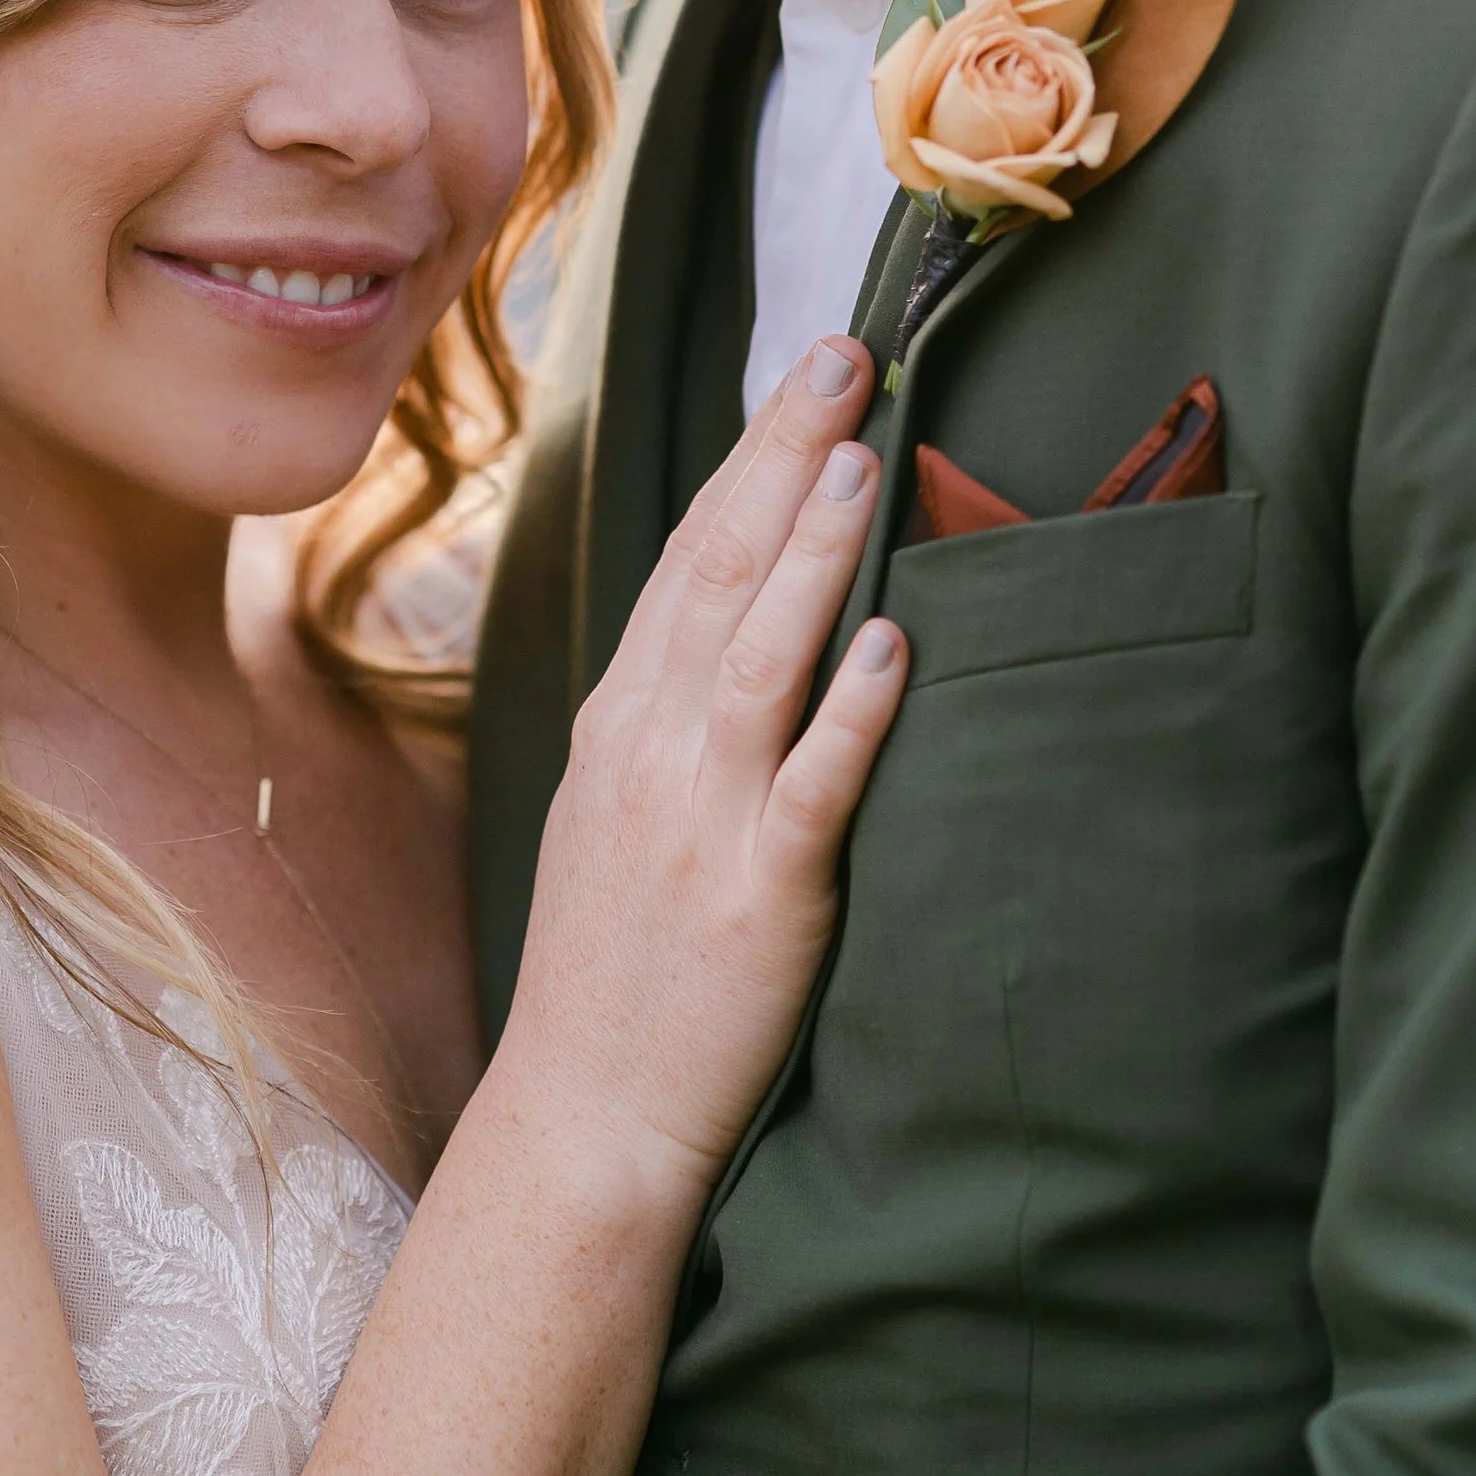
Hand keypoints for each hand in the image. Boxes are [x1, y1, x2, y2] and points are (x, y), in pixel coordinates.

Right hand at [493, 338, 906, 1210]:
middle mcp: (651, 749)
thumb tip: (743, 622)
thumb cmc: (613, 969)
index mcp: (621, 722)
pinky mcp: (757, 894)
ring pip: (758, 655)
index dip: (753, 459)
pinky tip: (892, 644)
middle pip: (719, 571)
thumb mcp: (615, 815)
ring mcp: (699, 817)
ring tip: (866, 461)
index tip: (807, 377)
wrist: (584, 1117)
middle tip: (846, 358)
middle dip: (785, 457)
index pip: (688, 557)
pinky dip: (850, 710)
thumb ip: (673, 719)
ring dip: (813, 553)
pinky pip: (811, 786)